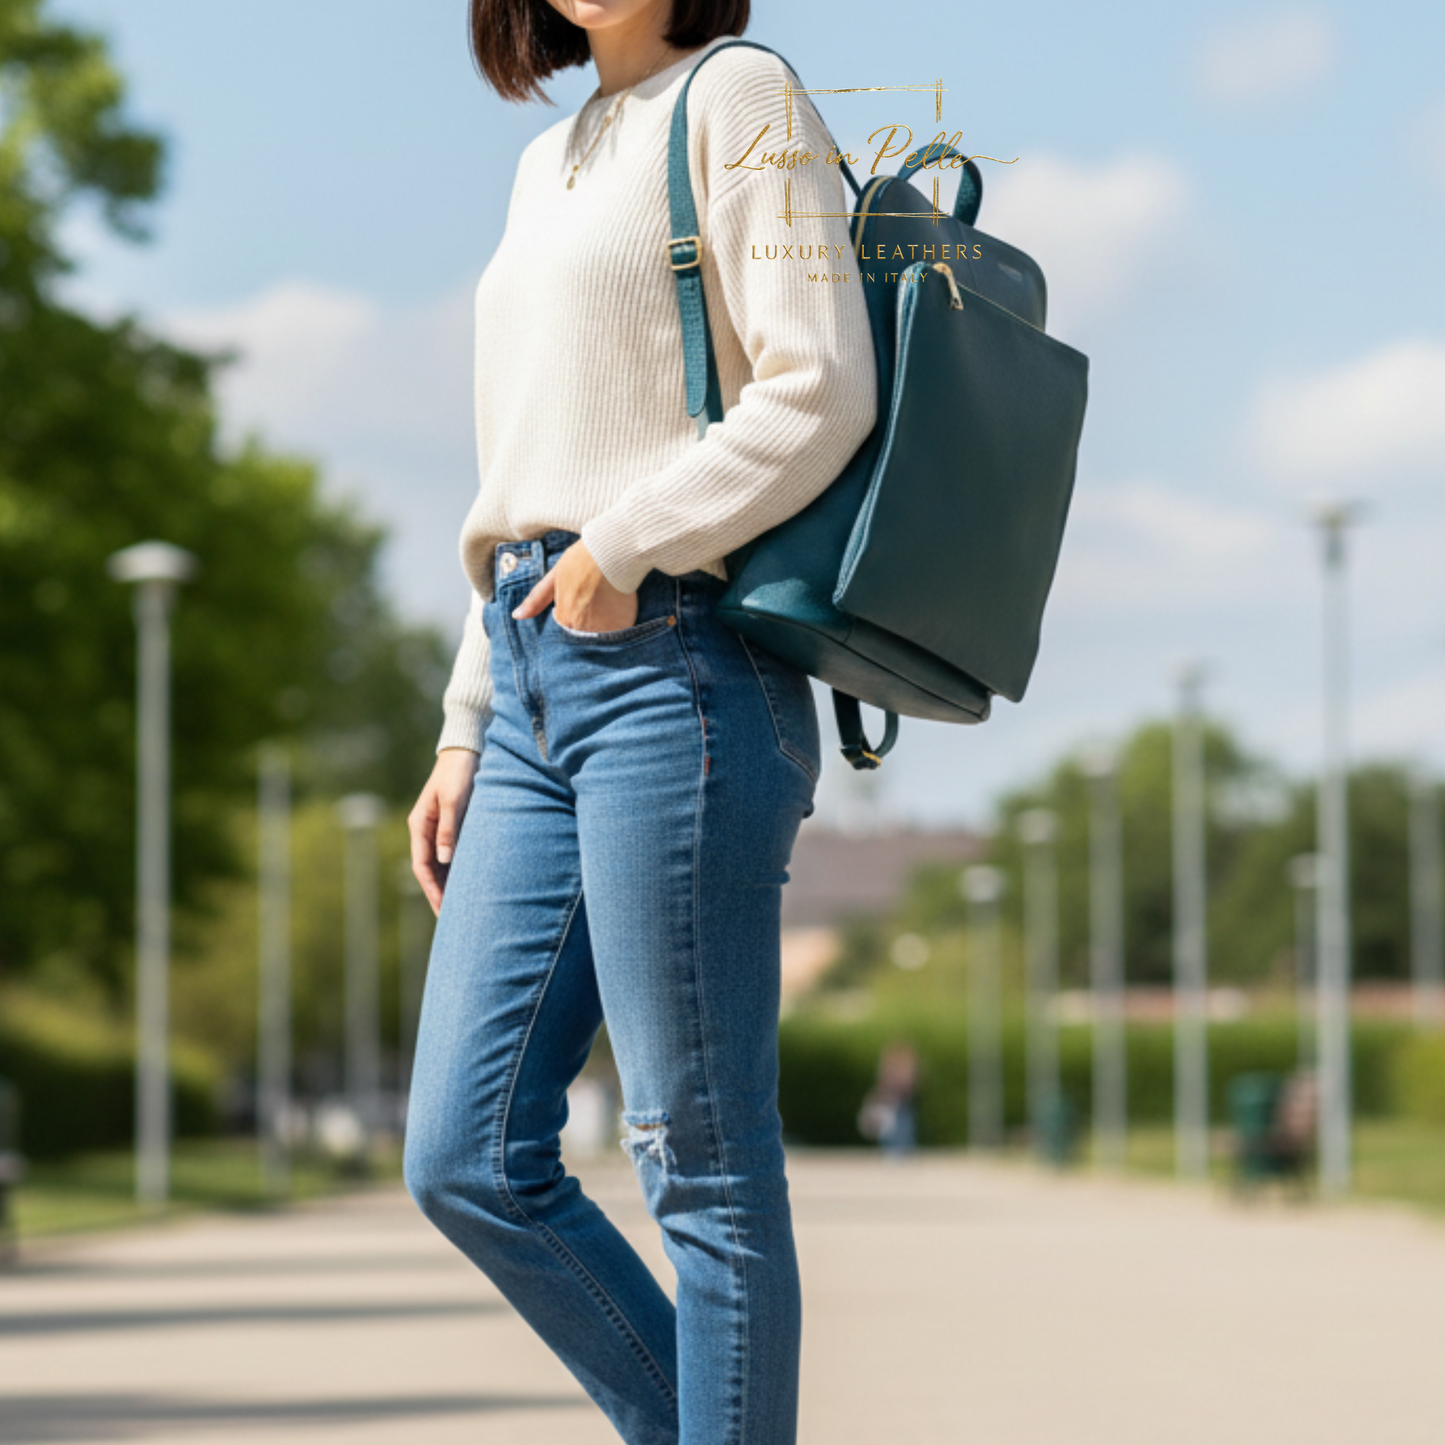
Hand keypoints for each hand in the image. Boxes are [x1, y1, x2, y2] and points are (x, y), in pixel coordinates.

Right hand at [408, 747, 478, 915]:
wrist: (466, 750)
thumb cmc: (460, 773)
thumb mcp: (455, 800)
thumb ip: (450, 829)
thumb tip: (445, 860)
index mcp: (420, 825)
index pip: (422, 866)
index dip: (432, 890)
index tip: (443, 910)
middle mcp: (426, 830)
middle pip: (430, 870)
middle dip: (439, 894)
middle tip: (452, 920)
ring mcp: (438, 828)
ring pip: (440, 864)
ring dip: (448, 885)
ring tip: (460, 908)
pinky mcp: (452, 825)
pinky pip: (451, 854)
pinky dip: (457, 870)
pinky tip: (469, 884)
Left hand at [511, 541, 636, 631]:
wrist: (613, 550)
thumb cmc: (582, 559)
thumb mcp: (554, 576)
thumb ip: (536, 599)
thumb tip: (516, 616)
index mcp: (564, 618)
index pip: (565, 625)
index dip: (572, 611)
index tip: (580, 596)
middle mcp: (583, 628)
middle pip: (583, 632)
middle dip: (587, 619)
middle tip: (595, 598)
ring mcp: (605, 628)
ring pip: (601, 633)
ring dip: (603, 622)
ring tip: (606, 600)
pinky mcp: (624, 624)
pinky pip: (619, 630)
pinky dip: (619, 620)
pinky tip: (618, 603)